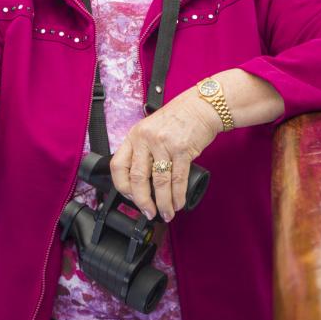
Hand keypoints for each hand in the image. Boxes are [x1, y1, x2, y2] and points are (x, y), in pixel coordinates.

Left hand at [109, 94, 218, 222]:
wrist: (201, 106)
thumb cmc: (177, 119)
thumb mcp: (150, 130)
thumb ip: (143, 150)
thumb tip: (140, 181)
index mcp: (134, 136)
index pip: (118, 165)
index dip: (122, 186)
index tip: (129, 197)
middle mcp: (145, 139)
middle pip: (137, 178)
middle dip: (142, 201)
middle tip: (148, 212)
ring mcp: (164, 144)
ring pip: (159, 182)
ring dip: (163, 203)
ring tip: (167, 213)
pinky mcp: (183, 149)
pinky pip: (178, 178)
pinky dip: (178, 195)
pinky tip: (178, 202)